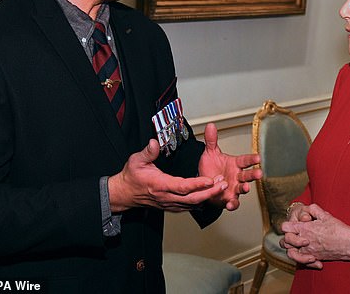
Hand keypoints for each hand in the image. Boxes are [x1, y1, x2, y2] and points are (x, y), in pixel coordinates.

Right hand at [107, 139, 227, 211]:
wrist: (125, 193)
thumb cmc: (132, 177)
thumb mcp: (136, 160)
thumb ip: (147, 152)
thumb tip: (155, 143)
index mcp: (160, 185)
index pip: (182, 186)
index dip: (197, 184)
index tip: (210, 180)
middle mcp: (166, 197)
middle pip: (192, 198)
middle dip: (210, 192)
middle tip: (223, 184)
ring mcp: (169, 203)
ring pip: (192, 204)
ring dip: (207, 196)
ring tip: (221, 186)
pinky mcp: (171, 205)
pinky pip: (188, 206)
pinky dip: (200, 202)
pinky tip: (209, 195)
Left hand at [198, 123, 261, 210]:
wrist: (203, 183)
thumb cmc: (211, 168)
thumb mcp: (210, 153)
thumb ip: (211, 140)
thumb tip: (210, 125)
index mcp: (235, 164)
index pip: (245, 160)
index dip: (252, 159)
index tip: (258, 157)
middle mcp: (237, 176)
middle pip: (247, 175)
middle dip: (253, 175)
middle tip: (259, 173)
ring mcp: (234, 188)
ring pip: (242, 188)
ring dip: (245, 188)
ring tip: (245, 188)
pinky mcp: (229, 198)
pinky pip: (233, 202)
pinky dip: (233, 204)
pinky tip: (230, 204)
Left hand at [281, 205, 349, 267]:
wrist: (348, 244)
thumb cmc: (337, 229)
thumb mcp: (325, 215)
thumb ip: (313, 209)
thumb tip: (308, 209)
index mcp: (304, 228)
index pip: (285, 227)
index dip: (287, 225)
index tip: (292, 224)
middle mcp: (303, 241)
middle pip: (285, 241)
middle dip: (288, 237)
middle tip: (296, 234)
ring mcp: (308, 251)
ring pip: (291, 254)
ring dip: (292, 250)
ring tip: (299, 246)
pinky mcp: (314, 258)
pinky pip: (302, 262)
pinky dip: (304, 260)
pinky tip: (311, 256)